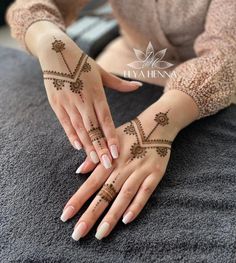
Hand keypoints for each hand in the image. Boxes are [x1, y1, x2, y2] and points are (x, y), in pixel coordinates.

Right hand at [25, 22, 141, 168]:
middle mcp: (83, 100)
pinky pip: (65, 123)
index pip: (106, 120)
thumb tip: (139, 86)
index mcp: (96, 93)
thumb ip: (120, 83)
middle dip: (101, 148)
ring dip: (88, 146)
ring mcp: (69, 103)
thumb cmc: (82, 63)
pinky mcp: (57, 104)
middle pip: (94, 129)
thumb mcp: (102, 72)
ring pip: (80, 129)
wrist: (56, 51)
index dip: (111, 137)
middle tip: (108, 165)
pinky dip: (71, 135)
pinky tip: (78, 147)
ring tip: (95, 160)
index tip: (117, 152)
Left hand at [59, 87, 199, 239]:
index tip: (66, 215)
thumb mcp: (110, 139)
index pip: (91, 183)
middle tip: (78, 233)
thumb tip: (79, 170)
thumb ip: (95, 156)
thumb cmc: (130, 133)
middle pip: (105, 194)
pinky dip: (136, 206)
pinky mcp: (154, 175)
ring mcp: (139, 172)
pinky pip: (145, 193)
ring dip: (112, 216)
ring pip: (123, 197)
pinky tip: (127, 220)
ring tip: (100, 234)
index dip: (78, 199)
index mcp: (110, 160)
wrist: (156, 125)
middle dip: (90, 215)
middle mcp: (123, 168)